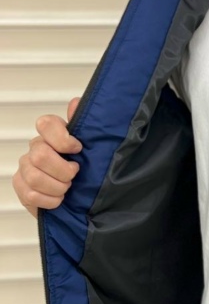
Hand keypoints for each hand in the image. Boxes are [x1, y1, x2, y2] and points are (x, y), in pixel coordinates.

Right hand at [12, 96, 82, 218]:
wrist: (79, 199)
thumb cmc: (86, 173)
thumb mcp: (92, 150)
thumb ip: (85, 127)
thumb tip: (75, 103)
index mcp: (52, 135)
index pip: (45, 124)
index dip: (62, 138)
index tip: (78, 148)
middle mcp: (36, 148)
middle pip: (40, 155)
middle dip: (63, 170)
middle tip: (74, 175)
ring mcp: (26, 167)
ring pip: (34, 177)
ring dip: (57, 187)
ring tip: (67, 188)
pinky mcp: (21, 186)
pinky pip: (31, 194)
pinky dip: (50, 200)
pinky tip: (59, 200)